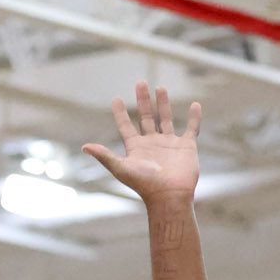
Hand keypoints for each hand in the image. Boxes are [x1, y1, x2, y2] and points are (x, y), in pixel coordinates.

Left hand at [83, 84, 199, 205]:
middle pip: (146, 117)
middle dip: (143, 100)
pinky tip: (195, 104)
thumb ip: (104, 156)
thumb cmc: (145, 184)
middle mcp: (152, 144)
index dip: (121, 113)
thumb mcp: (121, 168)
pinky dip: (194, 117)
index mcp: (136, 148)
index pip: (126, 126)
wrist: (169, 196)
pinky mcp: (186, 147)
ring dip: (163, 104)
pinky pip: (192, 128)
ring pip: (165, 119)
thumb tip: (84, 146)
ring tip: (160, 88)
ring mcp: (169, 144)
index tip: (116, 99)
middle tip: (141, 82)